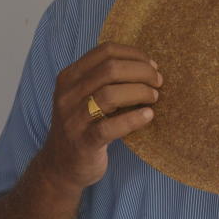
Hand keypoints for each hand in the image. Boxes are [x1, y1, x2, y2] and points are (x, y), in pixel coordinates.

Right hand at [37, 43, 161, 193]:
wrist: (60, 167)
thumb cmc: (82, 125)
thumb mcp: (84, 96)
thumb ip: (104, 79)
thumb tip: (147, 65)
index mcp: (69, 77)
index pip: (105, 51)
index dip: (133, 54)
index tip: (152, 64)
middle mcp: (67, 94)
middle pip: (110, 69)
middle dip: (141, 71)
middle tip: (158, 81)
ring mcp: (73, 119)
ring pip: (110, 95)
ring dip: (139, 92)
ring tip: (154, 96)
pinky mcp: (83, 143)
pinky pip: (110, 127)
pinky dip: (133, 119)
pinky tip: (148, 115)